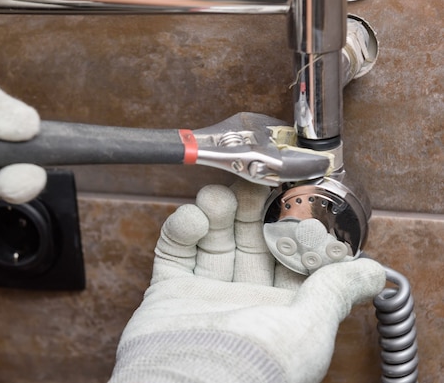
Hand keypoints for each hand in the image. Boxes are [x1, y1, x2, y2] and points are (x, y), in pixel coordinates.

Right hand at [110, 181, 385, 382]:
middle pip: (249, 240)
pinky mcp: (171, 290)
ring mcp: (206, 293)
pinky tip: (193, 218)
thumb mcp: (310, 326)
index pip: (290, 255)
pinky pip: (175, 249)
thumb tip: (372, 272)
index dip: (290, 223)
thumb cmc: (253, 366)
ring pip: (212, 239)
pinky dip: (182, 227)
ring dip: (215, 211)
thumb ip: (335, 290)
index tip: (291, 193)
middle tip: (252, 180)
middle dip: (251, 208)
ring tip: (219, 195)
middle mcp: (244, 299)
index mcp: (282, 309)